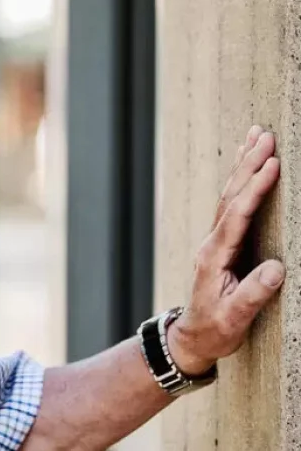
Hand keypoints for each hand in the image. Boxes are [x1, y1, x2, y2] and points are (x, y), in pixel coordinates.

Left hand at [167, 126, 285, 375]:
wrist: (193, 337)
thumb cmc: (216, 329)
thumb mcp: (235, 318)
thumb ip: (253, 294)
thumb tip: (278, 268)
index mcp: (215, 255)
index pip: (237, 215)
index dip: (255, 189)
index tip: (272, 164)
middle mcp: (213, 241)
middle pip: (231, 195)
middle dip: (248, 163)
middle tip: (264, 134)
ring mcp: (216, 240)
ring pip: (230, 194)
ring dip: (243, 164)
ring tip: (256, 136)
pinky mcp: (223, 242)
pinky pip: (232, 203)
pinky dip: (241, 180)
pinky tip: (248, 164)